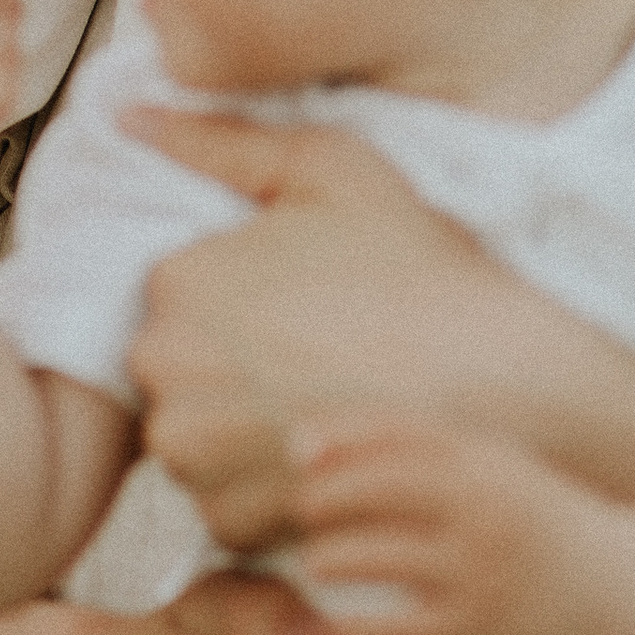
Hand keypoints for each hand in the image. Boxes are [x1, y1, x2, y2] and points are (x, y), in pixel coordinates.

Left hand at [127, 111, 634, 533]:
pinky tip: (330, 454)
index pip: (175, 294)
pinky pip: (223, 503)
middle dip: (231, 368)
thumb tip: (128, 116)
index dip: (243, 302)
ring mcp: (194, 451)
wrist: (506, 388)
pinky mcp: (231, 518)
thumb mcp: (332, 172)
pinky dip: (265, 489)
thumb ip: (223, 142)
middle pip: (175, 369)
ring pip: (195, 438)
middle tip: (321, 359)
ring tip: (328, 406)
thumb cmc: (425, 274)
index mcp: (177, 279)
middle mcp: (164, 367)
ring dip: (242, 432)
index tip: (308, 307)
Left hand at [281, 424, 613, 634]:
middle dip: (327, 495)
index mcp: (485, 460)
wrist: (619, 590)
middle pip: (380, 486)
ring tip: (316, 562)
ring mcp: (480, 568)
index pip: (395, 431)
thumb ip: (421, 450)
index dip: (338, 436)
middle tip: (302, 509)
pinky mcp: (478, 628)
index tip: (299, 450)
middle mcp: (482, 506)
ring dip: (333, 558)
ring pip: (380, 556)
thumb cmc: (535, 520)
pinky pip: (399, 627)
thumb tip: (314, 445)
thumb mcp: (495, 467)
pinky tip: (339, 624)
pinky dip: (360, 626)